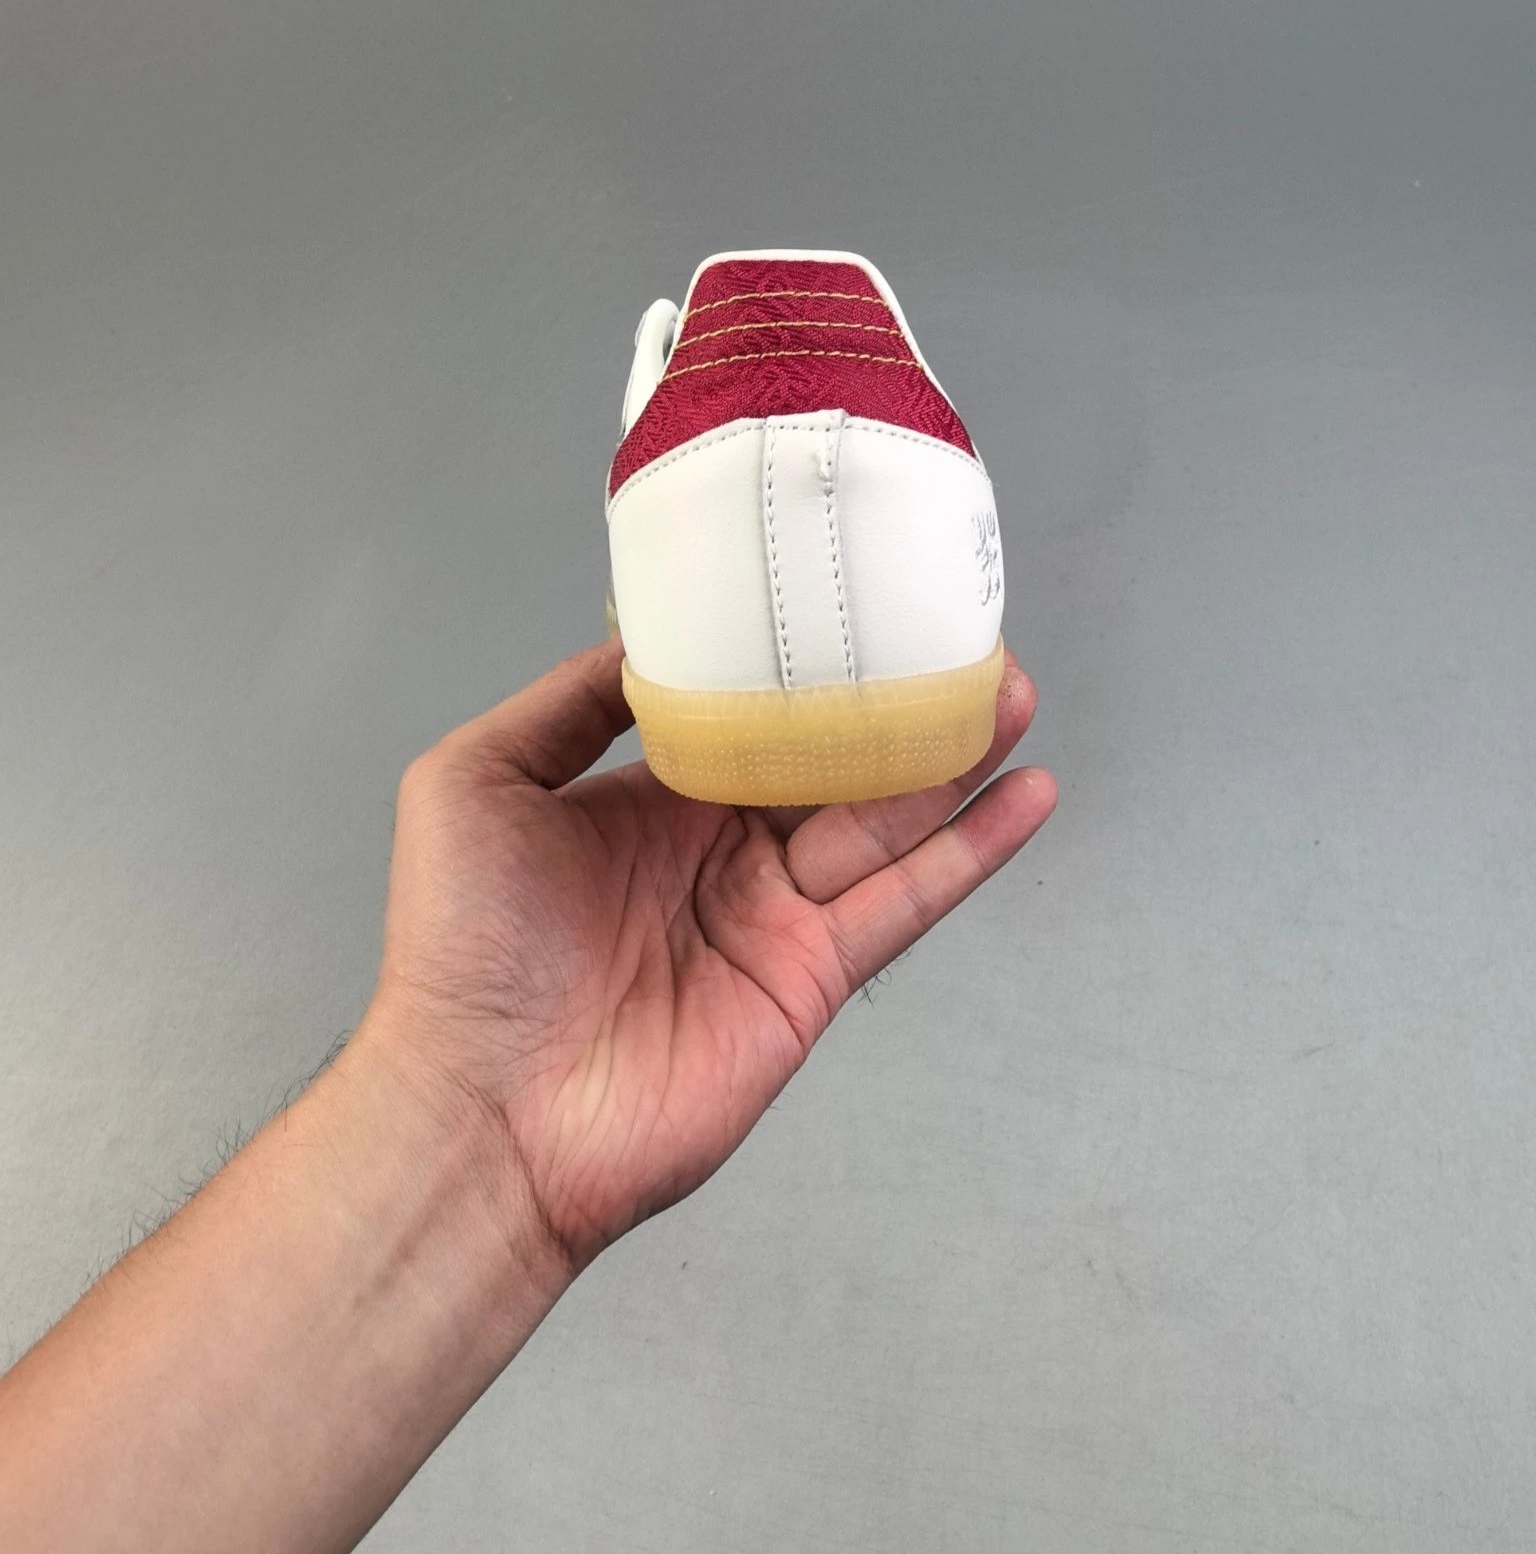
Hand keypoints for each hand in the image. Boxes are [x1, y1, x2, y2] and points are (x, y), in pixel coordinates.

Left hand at [363, 639, 1055, 1274]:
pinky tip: (1027, 798)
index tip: (854, 606)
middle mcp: (719, 850)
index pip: (746, 718)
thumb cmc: (459, 949)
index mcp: (649, 802)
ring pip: (881, 820)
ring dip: (953, 760)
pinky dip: (970, 853)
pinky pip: (903, 903)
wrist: (482, 1110)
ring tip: (1013, 694)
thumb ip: (566, 704)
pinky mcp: (810, 978)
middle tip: (968, 641)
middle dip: (897, 703)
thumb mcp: (476, 781)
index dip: (802, 666)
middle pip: (831, 762)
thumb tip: (648, 639)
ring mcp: (772, 916)